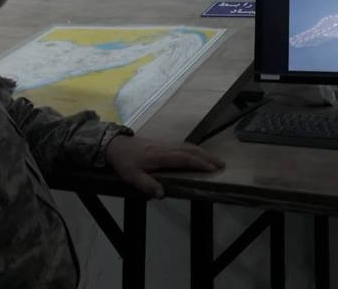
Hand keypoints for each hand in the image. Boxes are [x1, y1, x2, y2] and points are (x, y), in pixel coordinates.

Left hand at [104, 136, 224, 198]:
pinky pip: (183, 145)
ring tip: (215, 160)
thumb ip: (147, 185)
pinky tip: (198, 154)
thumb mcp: (131, 176)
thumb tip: (162, 194)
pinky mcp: (163, 143)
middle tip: (221, 164)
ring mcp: (165, 144)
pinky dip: (194, 150)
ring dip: (202, 152)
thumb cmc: (124, 162)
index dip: (199, 163)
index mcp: (160, 156)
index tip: (212, 169)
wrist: (115, 144)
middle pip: (190, 150)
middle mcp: (166, 148)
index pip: (184, 158)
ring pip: (188, 146)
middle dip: (207, 157)